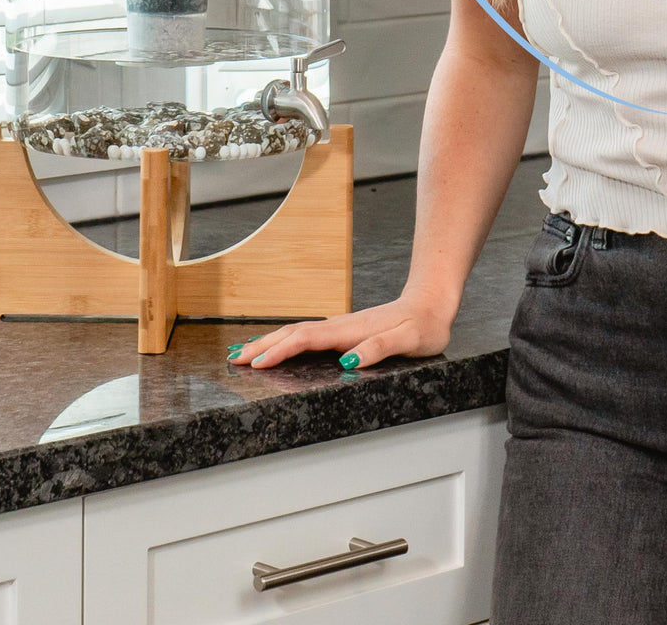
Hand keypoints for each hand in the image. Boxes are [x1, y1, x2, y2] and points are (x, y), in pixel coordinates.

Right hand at [225, 294, 453, 371]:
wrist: (432, 303)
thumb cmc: (424, 325)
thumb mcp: (409, 340)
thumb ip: (379, 348)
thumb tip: (349, 362)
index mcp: (350, 331)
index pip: (306, 340)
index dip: (280, 351)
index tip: (257, 364)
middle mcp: (341, 327)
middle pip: (293, 334)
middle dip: (262, 346)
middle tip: (233, 359)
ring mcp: (341, 328)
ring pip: (297, 334)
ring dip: (269, 343)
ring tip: (243, 353)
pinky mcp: (345, 331)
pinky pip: (307, 336)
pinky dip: (286, 342)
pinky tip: (280, 348)